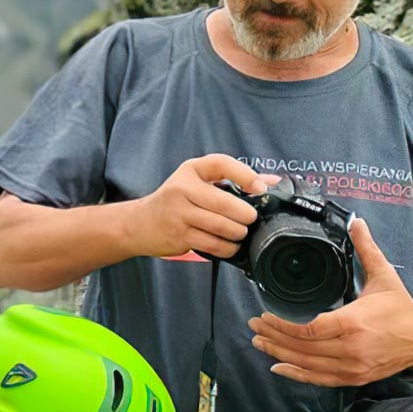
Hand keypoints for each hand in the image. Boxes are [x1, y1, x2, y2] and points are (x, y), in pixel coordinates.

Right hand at [129, 155, 281, 259]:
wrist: (140, 223)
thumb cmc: (175, 200)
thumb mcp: (198, 181)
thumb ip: (234, 179)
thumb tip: (272, 182)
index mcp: (190, 170)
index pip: (221, 164)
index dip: (245, 175)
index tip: (259, 188)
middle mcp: (182, 189)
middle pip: (224, 203)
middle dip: (245, 215)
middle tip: (250, 219)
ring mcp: (179, 214)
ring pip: (220, 226)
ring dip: (237, 233)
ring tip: (240, 232)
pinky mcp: (179, 236)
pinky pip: (212, 244)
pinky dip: (227, 247)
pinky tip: (230, 245)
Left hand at [248, 217, 412, 387]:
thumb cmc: (402, 308)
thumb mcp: (384, 275)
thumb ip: (366, 249)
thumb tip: (356, 222)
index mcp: (353, 322)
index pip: (308, 329)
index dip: (282, 325)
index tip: (264, 316)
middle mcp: (350, 348)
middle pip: (302, 347)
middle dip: (273, 337)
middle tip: (254, 326)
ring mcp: (352, 366)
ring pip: (307, 364)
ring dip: (279, 354)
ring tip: (260, 343)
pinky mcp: (354, 377)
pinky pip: (319, 379)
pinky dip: (297, 374)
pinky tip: (279, 367)